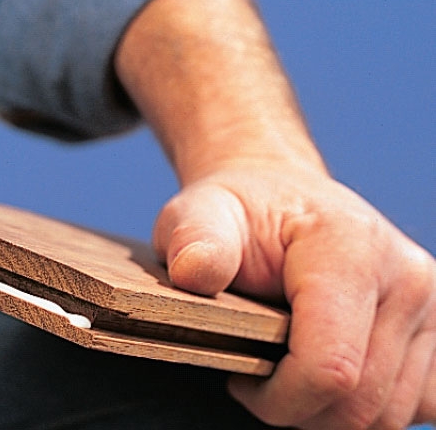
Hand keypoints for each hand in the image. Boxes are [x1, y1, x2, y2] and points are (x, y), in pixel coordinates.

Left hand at [153, 159, 435, 428]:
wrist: (282, 199)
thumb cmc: (241, 212)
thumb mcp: (201, 212)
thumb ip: (194, 239)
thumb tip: (193, 273)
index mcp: (351, 247)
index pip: (331, 367)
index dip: (279, 400)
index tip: (239, 381)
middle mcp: (407, 279)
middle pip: (361, 403)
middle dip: (297, 411)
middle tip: (256, 379)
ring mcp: (431, 310)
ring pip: (387, 416)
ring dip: (327, 413)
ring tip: (285, 372)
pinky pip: (411, 408)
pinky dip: (363, 408)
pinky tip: (324, 376)